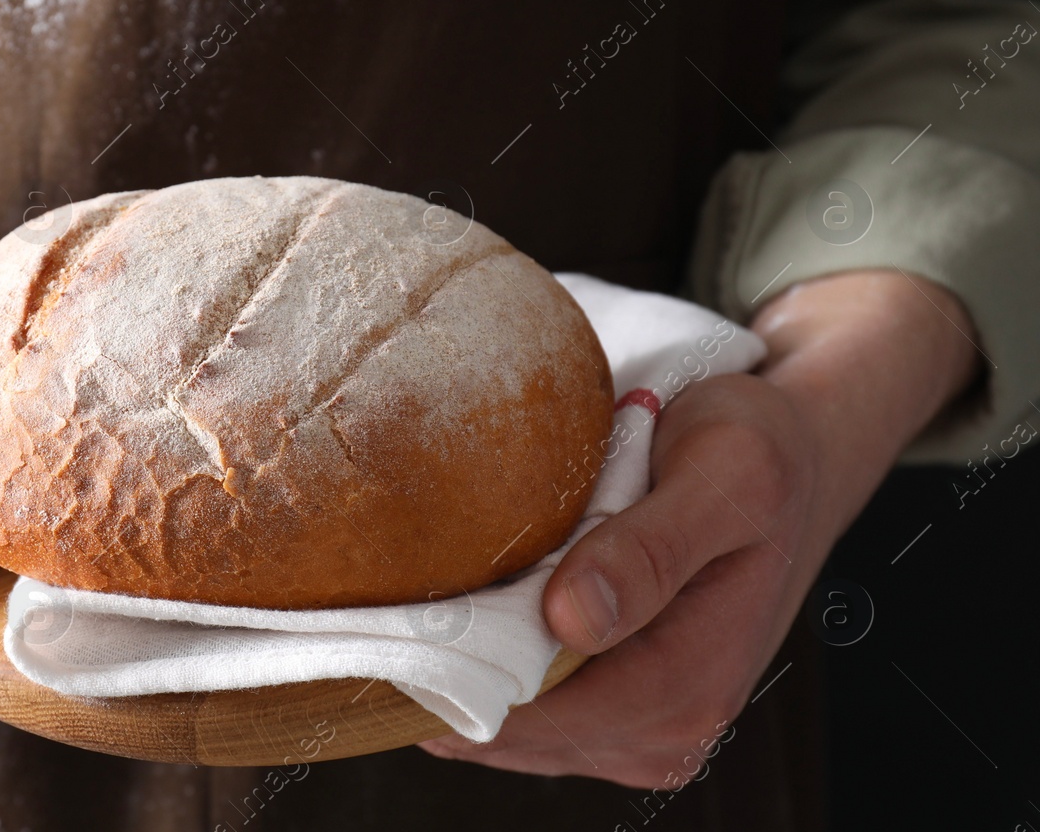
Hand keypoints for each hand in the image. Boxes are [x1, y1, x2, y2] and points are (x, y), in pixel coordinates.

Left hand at [421, 270, 979, 786]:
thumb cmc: (758, 453)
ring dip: (461, 670)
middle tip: (397, 592)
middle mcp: (668, 731)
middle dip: (445, 672)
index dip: (450, 674)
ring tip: (439, 591)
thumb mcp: (724, 474)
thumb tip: (573, 619)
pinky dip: (485, 670)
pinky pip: (523, 715)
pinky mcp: (617, 716)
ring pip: (505, 730)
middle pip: (507, 730)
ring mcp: (640, 733)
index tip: (390, 616)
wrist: (796, 459)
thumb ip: (652, 547)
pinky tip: (473, 611)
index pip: (532, 715)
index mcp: (689, 684)